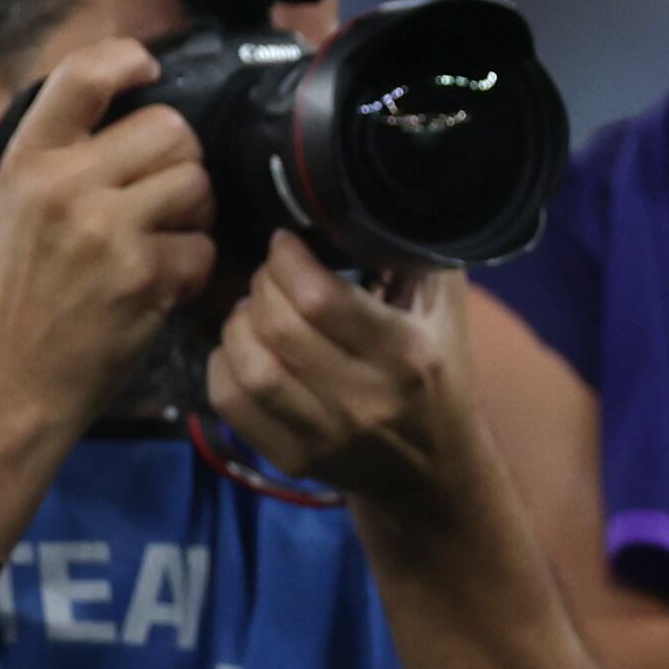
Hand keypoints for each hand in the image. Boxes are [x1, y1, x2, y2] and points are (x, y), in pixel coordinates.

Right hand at [0, 42, 214, 428]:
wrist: (17, 374)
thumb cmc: (25, 286)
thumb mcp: (12, 203)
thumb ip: (59, 149)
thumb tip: (122, 86)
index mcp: (26, 160)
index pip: (82, 75)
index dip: (127, 59)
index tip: (149, 70)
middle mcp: (62, 185)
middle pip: (171, 130)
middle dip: (179, 164)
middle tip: (157, 200)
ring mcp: (104, 229)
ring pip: (197, 183)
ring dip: (193, 216)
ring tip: (156, 243)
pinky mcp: (142, 273)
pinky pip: (204, 246)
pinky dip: (192, 269)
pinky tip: (157, 285)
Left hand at [207, 235, 482, 510]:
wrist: (436, 468)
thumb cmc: (440, 374)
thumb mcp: (446, 310)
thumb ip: (415, 256)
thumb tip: (370, 200)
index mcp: (406, 353)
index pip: (321, 299)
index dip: (287, 261)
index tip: (286, 244)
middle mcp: (365, 398)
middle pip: (279, 328)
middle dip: (262, 285)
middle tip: (269, 274)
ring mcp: (325, 435)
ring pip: (250, 367)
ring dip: (238, 324)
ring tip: (252, 309)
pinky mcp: (293, 458)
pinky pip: (232, 405)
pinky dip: (222, 366)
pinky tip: (239, 348)